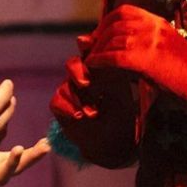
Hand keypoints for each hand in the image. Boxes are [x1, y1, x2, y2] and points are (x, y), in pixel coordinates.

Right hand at [50, 32, 142, 167]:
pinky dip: (66, 107)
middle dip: (77, 71)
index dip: (85, 45)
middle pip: (74, 65)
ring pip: (66, 85)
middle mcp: (85, 78)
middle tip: (87, 84)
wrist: (118, 143)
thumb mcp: (129, 93)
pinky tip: (78, 115)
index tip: (84, 43)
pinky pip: (57, 101)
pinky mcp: (63, 106)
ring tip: (92, 113)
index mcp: (102, 70)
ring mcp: (73, 92)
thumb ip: (123, 73)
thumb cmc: (128, 115)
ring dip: (76, 97)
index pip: (91, 53)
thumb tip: (121, 55)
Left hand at [86, 4, 186, 137]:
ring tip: (92, 62)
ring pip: (112, 40)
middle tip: (92, 51)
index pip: (124, 11)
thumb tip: (120, 41)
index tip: (101, 37)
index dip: (107, 22)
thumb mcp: (164, 50)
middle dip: (98, 37)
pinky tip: (96, 69)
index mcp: (159, 22)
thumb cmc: (185, 73)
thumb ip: (140, 43)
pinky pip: (114, 57)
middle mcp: (153, 27)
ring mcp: (150, 41)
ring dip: (97, 51)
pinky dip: (101, 62)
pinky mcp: (146, 59)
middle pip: (114, 24)